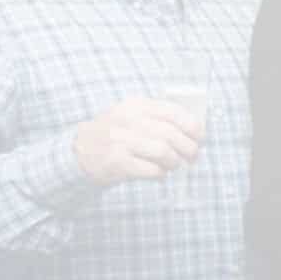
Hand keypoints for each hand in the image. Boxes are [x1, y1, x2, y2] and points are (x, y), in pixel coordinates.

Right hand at [71, 97, 203, 184]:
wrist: (80, 152)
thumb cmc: (117, 135)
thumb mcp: (133, 117)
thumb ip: (159, 118)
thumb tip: (195, 129)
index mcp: (136, 106)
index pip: (173, 112)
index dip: (193, 126)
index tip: (200, 137)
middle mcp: (127, 120)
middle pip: (171, 134)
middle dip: (189, 148)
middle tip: (192, 156)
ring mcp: (121, 141)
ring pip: (164, 152)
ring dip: (174, 162)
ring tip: (173, 165)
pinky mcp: (117, 162)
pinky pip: (152, 170)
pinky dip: (161, 173)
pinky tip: (159, 173)